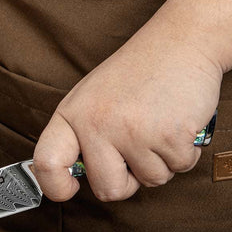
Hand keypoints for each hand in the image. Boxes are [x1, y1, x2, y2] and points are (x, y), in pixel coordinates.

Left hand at [32, 28, 221, 201]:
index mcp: (71, 116)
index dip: (56, 186)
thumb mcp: (91, 98)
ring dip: (161, 162)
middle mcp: (97, 125)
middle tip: (137, 151)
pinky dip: (184, 152)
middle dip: (128, 180)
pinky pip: (180, 167)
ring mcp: (133, 132)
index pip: (47, 163)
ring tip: (159, 124)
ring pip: (151, 180)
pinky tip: (178, 122)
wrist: (181, 41)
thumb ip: (81, 136)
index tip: (69, 190)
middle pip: (109, 190)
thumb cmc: (135, 75)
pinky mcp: (170, 136)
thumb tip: (74, 176)